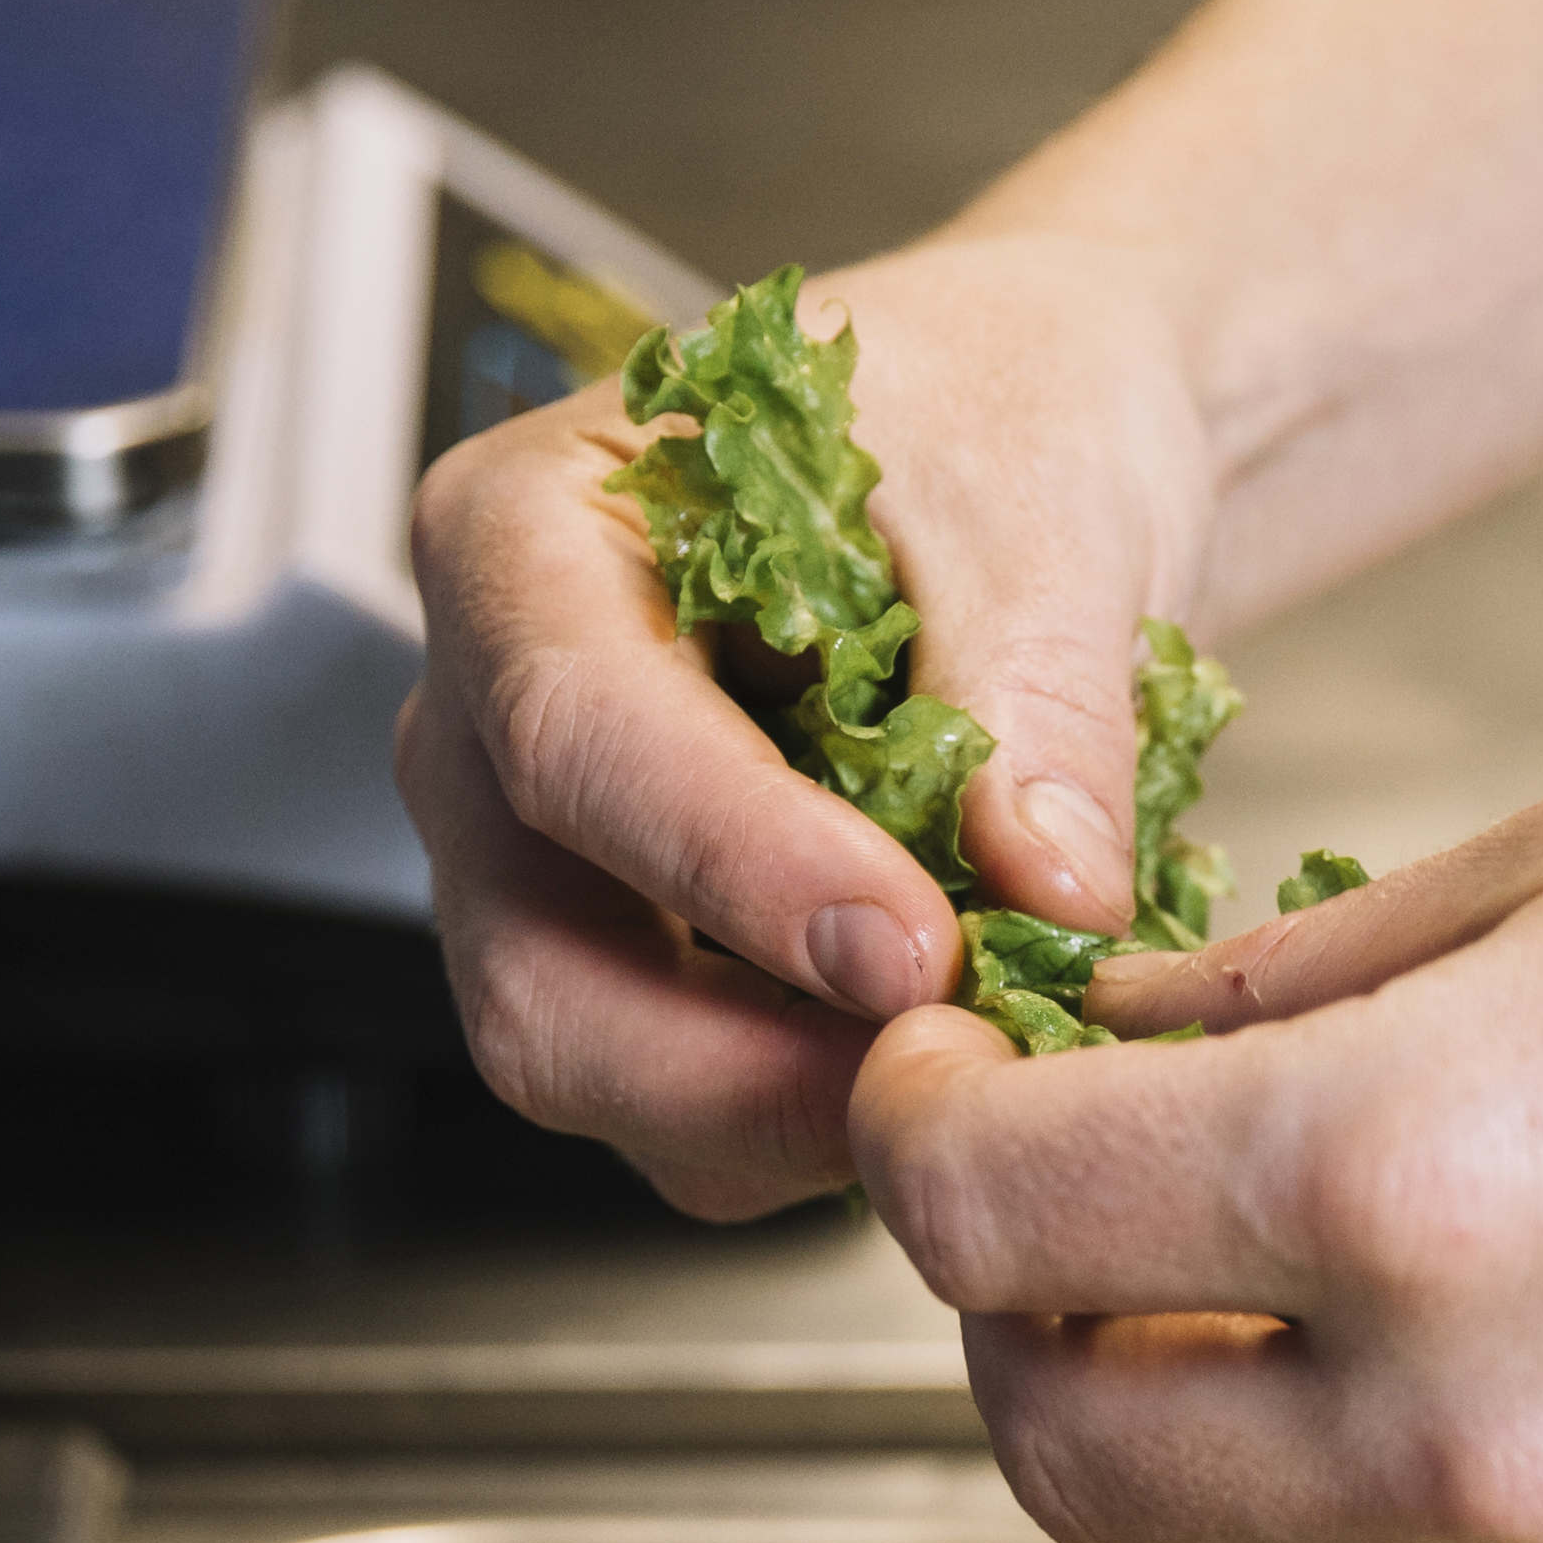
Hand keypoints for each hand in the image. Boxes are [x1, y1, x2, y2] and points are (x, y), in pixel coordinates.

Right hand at [397, 233, 1218, 1216]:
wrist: (1034, 456)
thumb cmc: (989, 421)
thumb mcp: (1040, 510)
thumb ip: (1037, 701)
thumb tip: (1052, 893)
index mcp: (526, 540)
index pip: (577, 739)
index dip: (737, 870)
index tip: (914, 954)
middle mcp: (491, 719)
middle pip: (538, 974)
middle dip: (745, 1072)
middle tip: (952, 1072)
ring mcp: (547, 860)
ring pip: (603, 1072)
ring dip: (793, 1118)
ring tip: (980, 1061)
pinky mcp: (637, 959)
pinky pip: (690, 1109)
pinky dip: (821, 1120)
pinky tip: (952, 1057)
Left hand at [845, 752, 1542, 1542]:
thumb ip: (1320, 975)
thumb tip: (1128, 1045)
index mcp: (1421, 1178)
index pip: (990, 1208)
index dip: (918, 1123)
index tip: (954, 1071)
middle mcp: (1481, 1431)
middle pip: (1052, 1451)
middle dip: (1003, 1315)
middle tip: (1060, 1192)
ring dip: (1187, 1429)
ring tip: (1275, 1274)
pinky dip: (1387, 1509)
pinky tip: (1489, 1361)